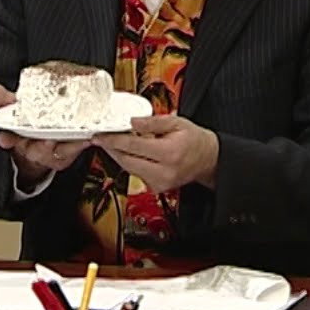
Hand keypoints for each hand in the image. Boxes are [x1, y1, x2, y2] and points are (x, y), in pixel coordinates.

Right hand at [0, 82, 89, 186]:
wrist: (45, 142)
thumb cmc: (30, 124)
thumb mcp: (17, 109)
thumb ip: (3, 99)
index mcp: (19, 139)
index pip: (9, 139)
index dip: (7, 139)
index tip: (4, 139)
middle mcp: (34, 148)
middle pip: (34, 149)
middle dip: (39, 146)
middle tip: (47, 141)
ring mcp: (51, 153)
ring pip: (56, 152)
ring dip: (67, 147)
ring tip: (77, 137)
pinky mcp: (67, 154)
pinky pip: (74, 151)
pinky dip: (81, 144)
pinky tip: (89, 137)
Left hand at [91, 114, 218, 192]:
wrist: (208, 159)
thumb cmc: (194, 140)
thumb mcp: (176, 122)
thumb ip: (152, 122)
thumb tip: (132, 121)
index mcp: (169, 153)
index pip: (132, 146)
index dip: (113, 140)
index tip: (101, 135)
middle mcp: (164, 171)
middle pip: (126, 161)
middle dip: (111, 149)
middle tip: (101, 138)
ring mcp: (160, 183)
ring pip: (129, 169)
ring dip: (119, 155)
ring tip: (113, 142)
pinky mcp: (157, 188)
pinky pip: (136, 174)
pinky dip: (130, 162)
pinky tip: (128, 153)